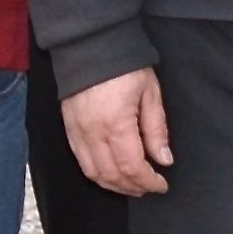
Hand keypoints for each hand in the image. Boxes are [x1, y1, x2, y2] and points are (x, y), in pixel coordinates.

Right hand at [66, 70, 174, 196]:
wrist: (91, 45)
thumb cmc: (125, 67)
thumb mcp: (150, 93)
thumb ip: (156, 129)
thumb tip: (164, 159)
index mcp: (116, 125)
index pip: (132, 167)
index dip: (148, 182)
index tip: (161, 185)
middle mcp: (93, 134)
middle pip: (112, 175)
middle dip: (133, 187)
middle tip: (149, 188)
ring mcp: (77, 133)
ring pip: (93, 173)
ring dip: (114, 185)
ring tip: (132, 186)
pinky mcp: (68, 129)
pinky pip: (81, 161)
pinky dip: (96, 174)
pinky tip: (110, 174)